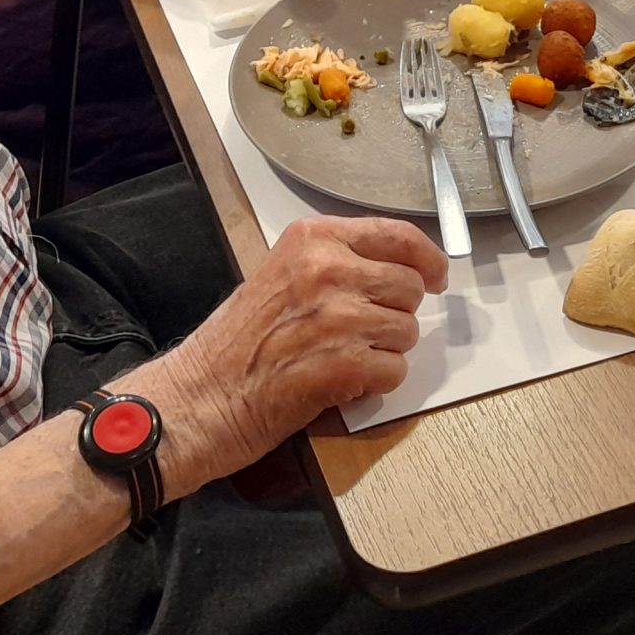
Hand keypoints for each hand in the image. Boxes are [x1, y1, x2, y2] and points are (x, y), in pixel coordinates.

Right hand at [131, 216, 447, 494]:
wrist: (198, 398)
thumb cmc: (234, 345)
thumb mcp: (281, 275)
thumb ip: (334, 264)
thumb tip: (394, 269)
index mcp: (312, 240)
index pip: (398, 235)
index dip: (427, 259)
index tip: (436, 274)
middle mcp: (327, 270)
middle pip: (410, 285)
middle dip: (397, 312)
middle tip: (367, 331)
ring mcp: (337, 317)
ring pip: (407, 331)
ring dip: (386, 350)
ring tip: (344, 359)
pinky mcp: (343, 365)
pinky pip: (395, 371)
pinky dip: (376, 383)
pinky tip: (343, 383)